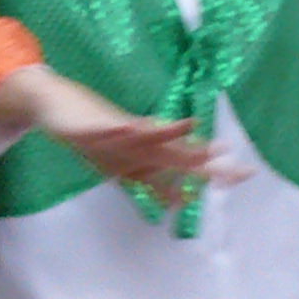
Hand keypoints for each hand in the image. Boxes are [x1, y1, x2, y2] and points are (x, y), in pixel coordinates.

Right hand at [0, 65, 229, 213]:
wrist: (52, 103)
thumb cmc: (93, 130)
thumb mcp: (125, 161)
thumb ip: (153, 178)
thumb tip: (180, 195)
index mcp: (147, 151)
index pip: (186, 163)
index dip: (213, 170)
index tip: (246, 175)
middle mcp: (139, 141)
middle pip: (178, 154)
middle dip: (209, 163)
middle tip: (242, 169)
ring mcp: (118, 132)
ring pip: (151, 139)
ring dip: (173, 138)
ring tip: (202, 143)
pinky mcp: (94, 126)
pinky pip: (110, 129)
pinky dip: (122, 130)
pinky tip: (132, 127)